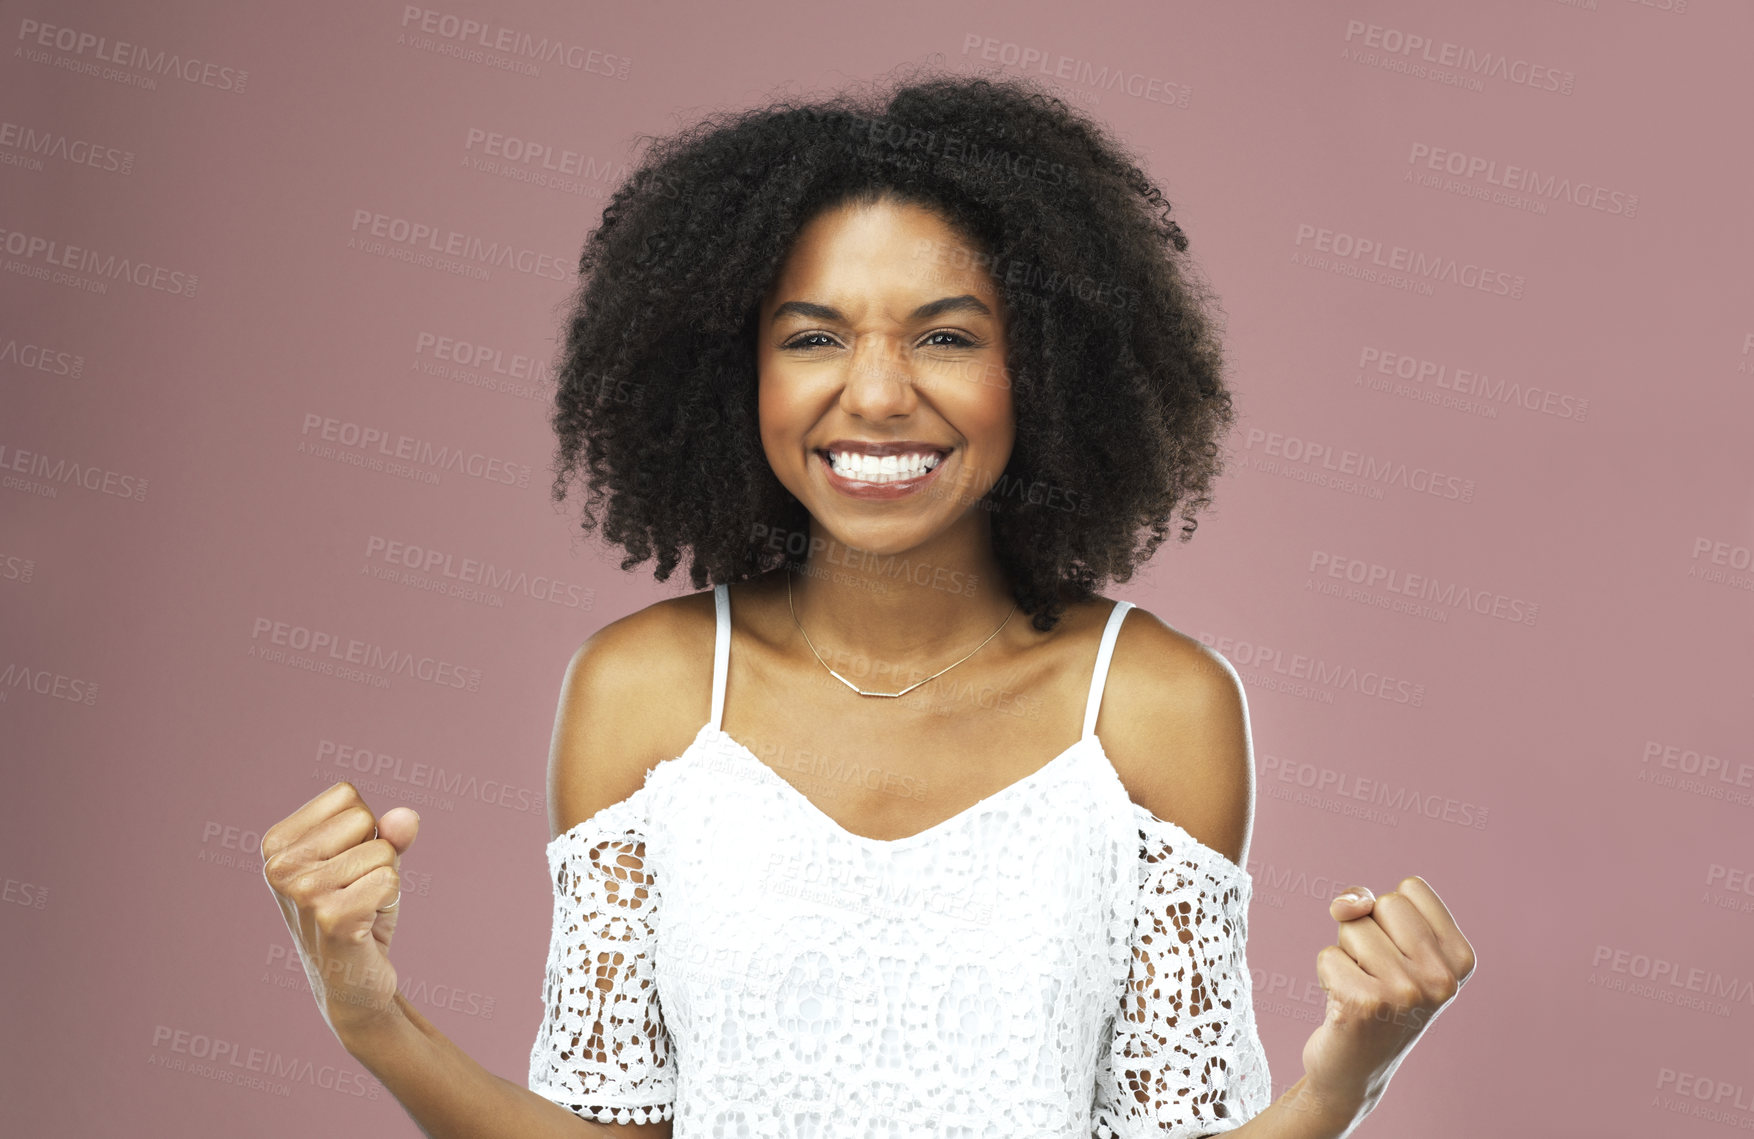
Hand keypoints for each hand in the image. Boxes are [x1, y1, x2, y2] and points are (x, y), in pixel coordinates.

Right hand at [260, 781, 420, 1042]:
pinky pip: (390, 880)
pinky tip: (365, 926)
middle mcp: (279, 866)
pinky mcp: (332, 917)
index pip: (347, 796)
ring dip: (384, 879)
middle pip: (364, 819)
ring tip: (360, 909)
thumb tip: (406, 818)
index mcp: (276, 844)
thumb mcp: (373, 859)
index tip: (346, 865)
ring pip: (382, 851)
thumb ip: (391, 831)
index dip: (363, 828)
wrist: (352, 981)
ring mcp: (302, 893)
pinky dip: (389, 901)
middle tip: (356, 890)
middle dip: (375, 852)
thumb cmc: (359, 911)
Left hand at [1298, 876, 1476, 1120]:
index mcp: (1461, 958)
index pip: (1412, 888)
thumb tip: (1344, 906)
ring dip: (1346, 954)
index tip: (1398, 955)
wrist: (1356, 1070)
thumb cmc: (1373, 995)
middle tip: (1376, 975)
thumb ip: (1367, 903)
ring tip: (1362, 989)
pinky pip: (1328, 955)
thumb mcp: (1386, 941)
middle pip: (1383, 903)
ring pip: (1352, 927)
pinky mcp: (1367, 1005)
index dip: (1391, 915)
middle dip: (1367, 931)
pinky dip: (1327, 976)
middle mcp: (1442, 978)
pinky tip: (1344, 1006)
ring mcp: (1407, 993)